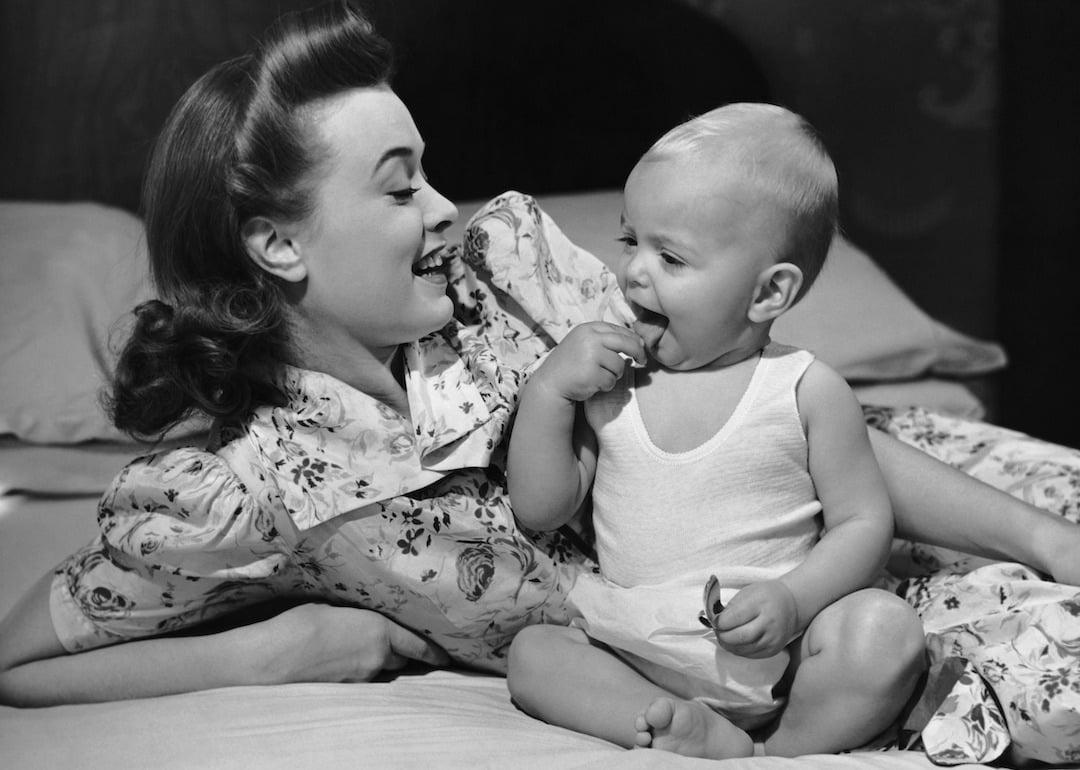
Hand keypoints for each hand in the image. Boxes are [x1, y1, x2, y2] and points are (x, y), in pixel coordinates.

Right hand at [250, 604, 449, 684]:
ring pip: (376, 671)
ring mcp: (361, 677)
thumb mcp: (334, 609)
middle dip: (394, 653)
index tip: (444, 656)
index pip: (417, 644)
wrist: (276, 656)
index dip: (432, 651)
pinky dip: (353, 673)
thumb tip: (355, 619)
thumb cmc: (302, 623)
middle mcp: (377, 656)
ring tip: (348, 651)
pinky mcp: (346, 691)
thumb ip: (355, 618)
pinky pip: (359, 681)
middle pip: (397, 658)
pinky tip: (335, 664)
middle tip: (382, 643)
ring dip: (371, 663)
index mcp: (379, 630)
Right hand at [530, 322, 644, 401]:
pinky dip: (605, 385)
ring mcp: (590, 356)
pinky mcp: (591, 374)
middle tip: (643, 362)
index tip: (640, 349)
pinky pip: (611, 381)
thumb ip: (607, 340)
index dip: (634, 340)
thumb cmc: (572, 363)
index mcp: (589, 328)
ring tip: (598, 375)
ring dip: (614, 374)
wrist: (551, 382)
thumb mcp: (585, 343)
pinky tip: (593, 384)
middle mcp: (590, 339)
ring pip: (619, 365)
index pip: (620, 331)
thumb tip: (640, 342)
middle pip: (626, 343)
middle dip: (638, 353)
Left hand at [712, 581, 799, 658]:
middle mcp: (769, 623)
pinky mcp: (774, 650)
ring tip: (724, 636)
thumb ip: (730, 608)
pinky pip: (750, 655)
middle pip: (738, 637)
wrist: (791, 604)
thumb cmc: (765, 596)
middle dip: (722, 636)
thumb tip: (713, 622)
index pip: (733, 618)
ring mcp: (773, 639)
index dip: (718, 622)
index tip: (714, 620)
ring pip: (743, 649)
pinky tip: (736, 642)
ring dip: (728, 645)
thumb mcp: (747, 593)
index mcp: (760, 604)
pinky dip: (739, 650)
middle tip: (716, 631)